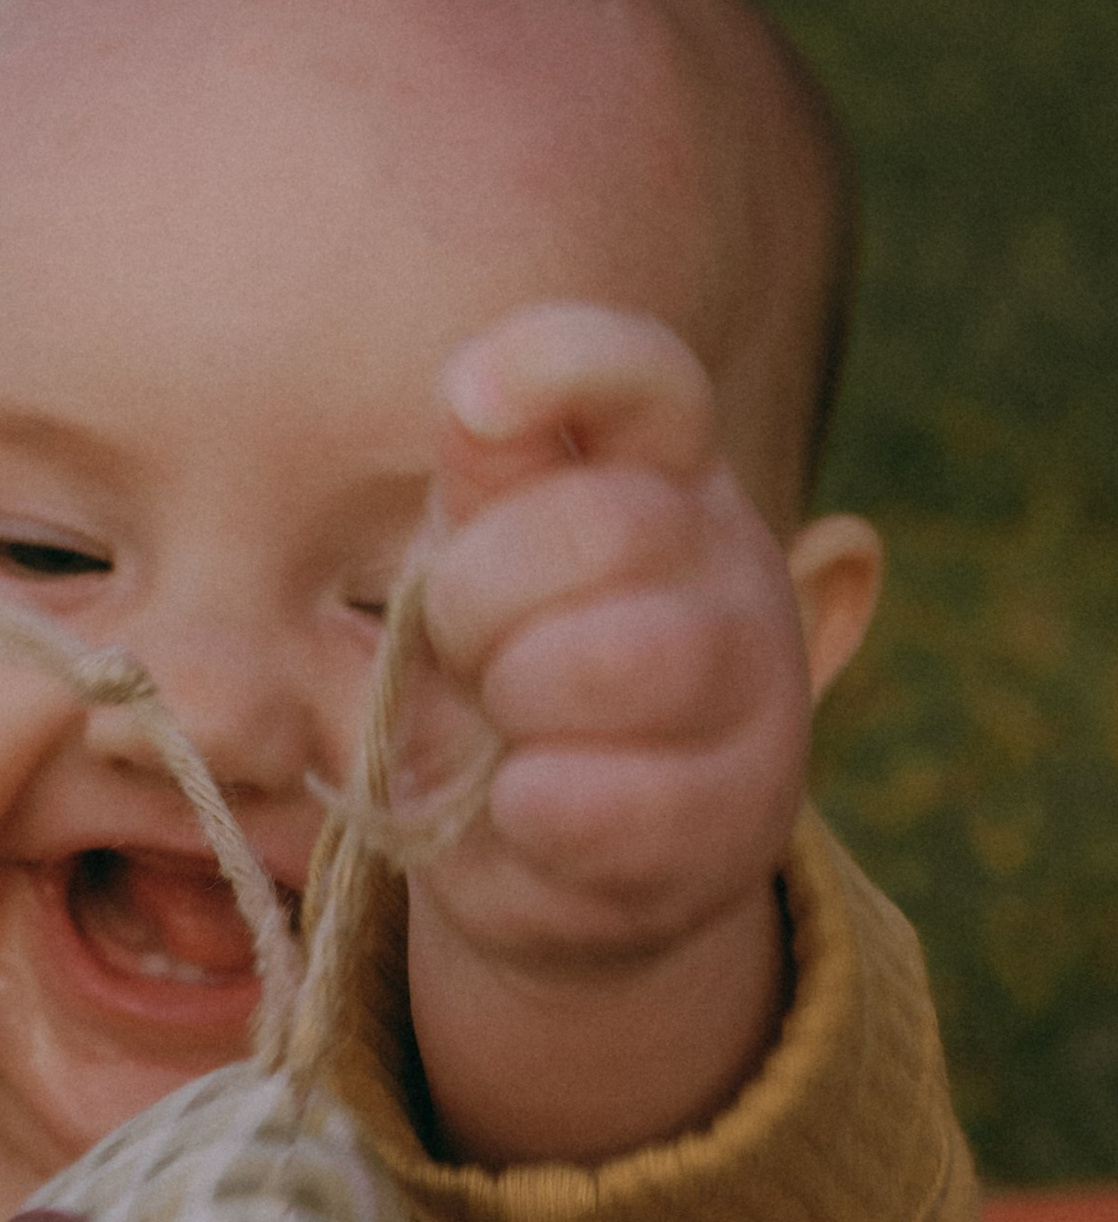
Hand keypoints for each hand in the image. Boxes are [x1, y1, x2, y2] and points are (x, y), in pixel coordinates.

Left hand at [397, 304, 874, 1162]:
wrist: (545, 856)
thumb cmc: (497, 678)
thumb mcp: (467, 571)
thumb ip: (480, 488)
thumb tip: (481, 403)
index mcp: (651, 468)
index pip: (645, 376)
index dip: (562, 364)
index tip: (474, 405)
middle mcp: (723, 552)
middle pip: (606, 525)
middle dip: (479, 598)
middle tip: (463, 653)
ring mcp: (757, 678)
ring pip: (628, 658)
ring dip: (517, 700)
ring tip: (502, 729)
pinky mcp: (751, 806)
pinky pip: (618, 798)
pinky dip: (532, 809)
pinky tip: (523, 806)